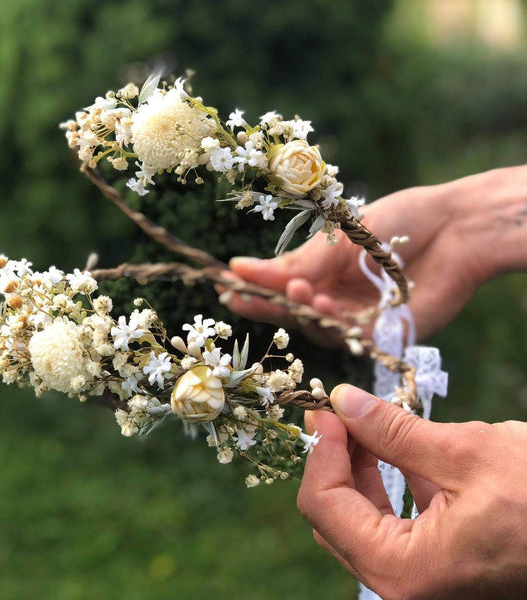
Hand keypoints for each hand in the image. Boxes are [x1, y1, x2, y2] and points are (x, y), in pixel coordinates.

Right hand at [224, 166, 526, 341]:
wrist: (455, 228)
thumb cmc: (396, 223)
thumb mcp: (337, 240)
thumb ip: (295, 264)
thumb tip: (238, 266)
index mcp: (322, 272)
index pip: (279, 287)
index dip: (254, 288)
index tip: (226, 283)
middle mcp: (334, 298)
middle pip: (292, 312)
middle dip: (266, 306)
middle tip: (239, 298)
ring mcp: (356, 318)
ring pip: (316, 327)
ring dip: (301, 310)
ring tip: (295, 290)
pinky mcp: (380, 335)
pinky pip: (348, 336)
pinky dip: (332, 321)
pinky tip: (322, 303)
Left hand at [298, 384, 526, 598]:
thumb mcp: (465, 453)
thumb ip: (392, 430)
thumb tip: (343, 402)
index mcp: (404, 571)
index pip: (324, 506)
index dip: (320, 450)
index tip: (324, 409)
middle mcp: (406, 587)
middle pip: (337, 514)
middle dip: (336, 457)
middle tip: (341, 411)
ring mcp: (423, 579)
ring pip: (362, 517)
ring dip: (359, 466)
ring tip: (365, 421)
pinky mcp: (441, 563)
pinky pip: (394, 521)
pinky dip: (388, 481)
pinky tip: (396, 446)